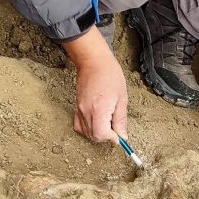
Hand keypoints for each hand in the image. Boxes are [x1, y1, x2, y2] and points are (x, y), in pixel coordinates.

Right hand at [63, 26, 127, 143]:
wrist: (93, 61)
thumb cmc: (110, 75)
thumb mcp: (122, 98)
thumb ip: (121, 120)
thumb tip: (122, 136)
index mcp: (99, 109)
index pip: (101, 134)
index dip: (112, 137)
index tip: (119, 134)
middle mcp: (86, 111)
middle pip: (93, 136)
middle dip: (106, 136)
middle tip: (115, 127)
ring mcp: (79, 109)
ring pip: (86, 132)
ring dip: (98, 133)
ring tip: (107, 122)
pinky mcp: (77, 107)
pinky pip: (79, 125)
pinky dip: (88, 128)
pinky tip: (97, 121)